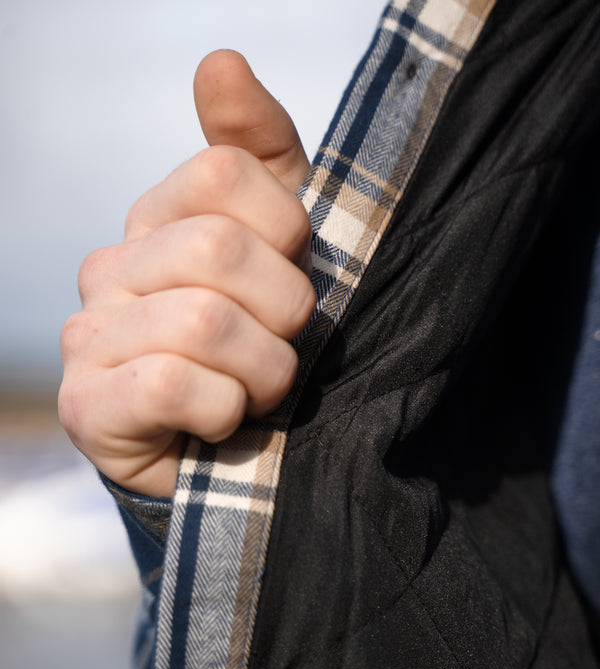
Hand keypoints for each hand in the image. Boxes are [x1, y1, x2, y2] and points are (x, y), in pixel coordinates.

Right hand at [59, 51, 313, 496]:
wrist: (226, 452)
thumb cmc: (259, 343)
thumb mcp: (280, 242)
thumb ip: (259, 151)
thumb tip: (219, 60)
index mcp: (155, 220)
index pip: (224, 173)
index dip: (286, 230)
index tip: (294, 273)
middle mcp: (109, 267)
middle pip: (216, 247)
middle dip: (282, 310)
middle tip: (284, 344)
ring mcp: (88, 336)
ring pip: (202, 322)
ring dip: (263, 370)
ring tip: (257, 390)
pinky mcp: (87, 406)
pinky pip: (172, 384)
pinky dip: (224, 411)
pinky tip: (220, 421)